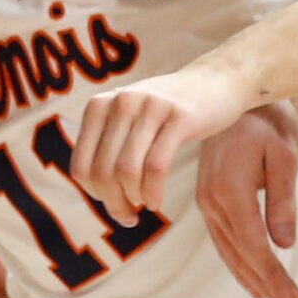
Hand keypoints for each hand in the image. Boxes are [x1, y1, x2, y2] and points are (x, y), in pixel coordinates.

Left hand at [71, 64, 252, 217]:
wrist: (216, 80)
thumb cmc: (169, 111)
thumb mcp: (130, 118)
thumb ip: (108, 146)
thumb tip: (97, 193)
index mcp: (100, 106)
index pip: (81, 166)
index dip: (95, 195)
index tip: (114, 205)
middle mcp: (121, 102)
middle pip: (103, 173)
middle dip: (115, 203)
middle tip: (130, 216)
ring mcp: (150, 107)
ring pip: (127, 171)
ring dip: (134, 199)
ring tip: (145, 205)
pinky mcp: (179, 117)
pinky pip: (156, 167)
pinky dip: (152, 192)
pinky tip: (156, 201)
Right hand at [195, 102, 297, 297]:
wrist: (236, 92)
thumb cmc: (268, 120)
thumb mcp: (285, 155)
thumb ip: (282, 200)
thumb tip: (283, 244)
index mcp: (230, 191)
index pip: (255, 247)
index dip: (275, 279)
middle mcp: (212, 201)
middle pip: (241, 256)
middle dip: (268, 286)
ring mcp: (207, 201)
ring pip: (229, 252)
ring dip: (253, 279)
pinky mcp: (208, 199)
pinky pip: (223, 240)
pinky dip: (238, 262)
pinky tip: (251, 277)